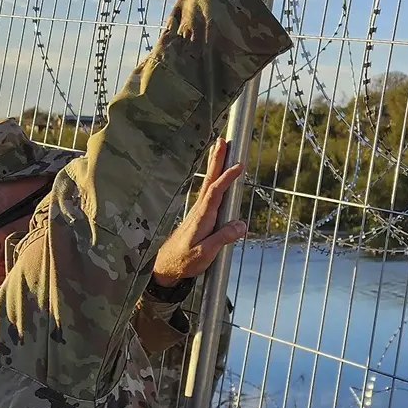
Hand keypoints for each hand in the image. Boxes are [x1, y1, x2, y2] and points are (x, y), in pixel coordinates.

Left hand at [152, 139, 248, 283]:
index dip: (227, 177)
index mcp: (202, 217)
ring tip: (219, 148)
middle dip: (217, 159)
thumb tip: (241, 225)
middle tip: (222, 140)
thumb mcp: (205, 254)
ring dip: (214, 164)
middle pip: (209, 180)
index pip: (216, 192)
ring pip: (208, 183)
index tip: (239, 165)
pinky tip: (215, 175)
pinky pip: (208, 191)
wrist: (165, 267)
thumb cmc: (184, 261)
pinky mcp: (199, 216)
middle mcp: (199, 210)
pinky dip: (213, 178)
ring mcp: (198, 212)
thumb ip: (222, 238)